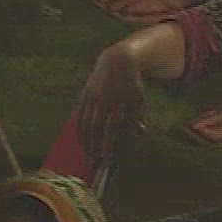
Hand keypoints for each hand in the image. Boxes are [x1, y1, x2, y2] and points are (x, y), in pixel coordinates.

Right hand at [77, 42, 144, 158]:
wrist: (116, 62)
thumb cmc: (131, 83)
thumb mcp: (138, 98)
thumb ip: (138, 116)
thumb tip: (141, 133)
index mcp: (119, 101)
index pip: (112, 127)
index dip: (108, 143)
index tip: (107, 157)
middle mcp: (103, 99)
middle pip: (96, 127)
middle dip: (94, 144)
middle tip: (95, 160)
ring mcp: (92, 97)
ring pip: (85, 121)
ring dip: (85, 139)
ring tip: (87, 153)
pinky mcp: (85, 95)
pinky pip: (80, 115)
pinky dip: (80, 128)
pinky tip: (81, 139)